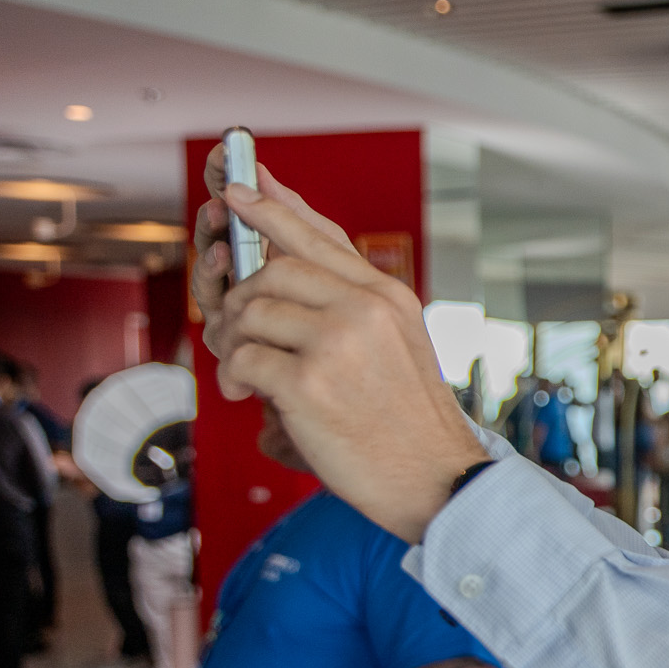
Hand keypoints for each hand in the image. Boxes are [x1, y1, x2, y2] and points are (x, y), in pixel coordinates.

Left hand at [206, 172, 485, 540]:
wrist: (435, 478)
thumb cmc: (409, 421)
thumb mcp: (398, 345)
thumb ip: (354, 305)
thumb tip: (295, 271)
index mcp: (388, 297)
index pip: (321, 237)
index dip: (273, 209)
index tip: (239, 188)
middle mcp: (366, 311)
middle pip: (274, 270)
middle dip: (242, 299)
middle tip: (237, 332)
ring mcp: (337, 344)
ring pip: (250, 311)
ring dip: (233, 341)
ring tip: (245, 372)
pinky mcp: (308, 384)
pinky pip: (242, 357)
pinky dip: (234, 376)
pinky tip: (249, 394)